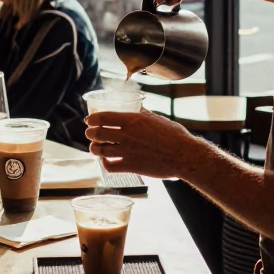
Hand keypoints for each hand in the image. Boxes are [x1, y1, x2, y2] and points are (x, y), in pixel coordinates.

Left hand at [85, 108, 203, 178]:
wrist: (183, 155)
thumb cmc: (174, 135)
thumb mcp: (157, 118)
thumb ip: (144, 113)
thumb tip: (137, 108)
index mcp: (132, 120)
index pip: (102, 117)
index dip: (92, 119)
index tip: (89, 120)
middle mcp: (126, 135)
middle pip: (97, 133)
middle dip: (90, 133)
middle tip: (90, 133)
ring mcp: (127, 151)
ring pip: (100, 150)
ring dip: (94, 148)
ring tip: (95, 147)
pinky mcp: (131, 166)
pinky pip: (110, 166)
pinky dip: (104, 163)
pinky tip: (106, 160)